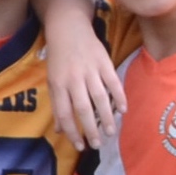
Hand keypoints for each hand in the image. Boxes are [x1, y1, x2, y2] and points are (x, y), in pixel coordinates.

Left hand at [43, 16, 124, 152]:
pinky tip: (123, 110)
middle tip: (97, 144)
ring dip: (106, 117)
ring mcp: (90, 70)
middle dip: (90, 129)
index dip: (72, 132)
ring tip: (110, 132)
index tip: (79, 145)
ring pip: (100, 97)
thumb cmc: (59, 59)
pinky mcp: (104, 62)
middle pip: (83, 108)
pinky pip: (113, 82)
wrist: (68, 29)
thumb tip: (60, 130)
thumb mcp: (52, 81)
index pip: (64, 113)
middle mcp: (74, 79)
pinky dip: (119, 96)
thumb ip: (57, 104)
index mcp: (58, 84)